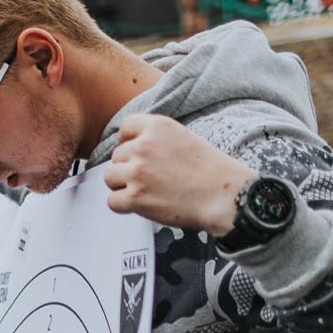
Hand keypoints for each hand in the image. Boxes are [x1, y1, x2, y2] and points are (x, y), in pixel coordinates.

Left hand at [103, 113, 255, 234]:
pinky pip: (112, 201)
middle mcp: (144, 146)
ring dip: (123, 186)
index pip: (125, 127)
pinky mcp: (136, 197)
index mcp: (157, 127)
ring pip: (110, 177)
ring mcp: (138, 172)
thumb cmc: (209, 170)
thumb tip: (130, 145)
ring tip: (146, 190)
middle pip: (116, 156)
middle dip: (128, 168)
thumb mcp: (182, 137)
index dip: (128, 141)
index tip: (136, 152)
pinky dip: (123, 206)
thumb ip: (156, 138)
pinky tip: (141, 204)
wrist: (223, 195)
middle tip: (150, 178)